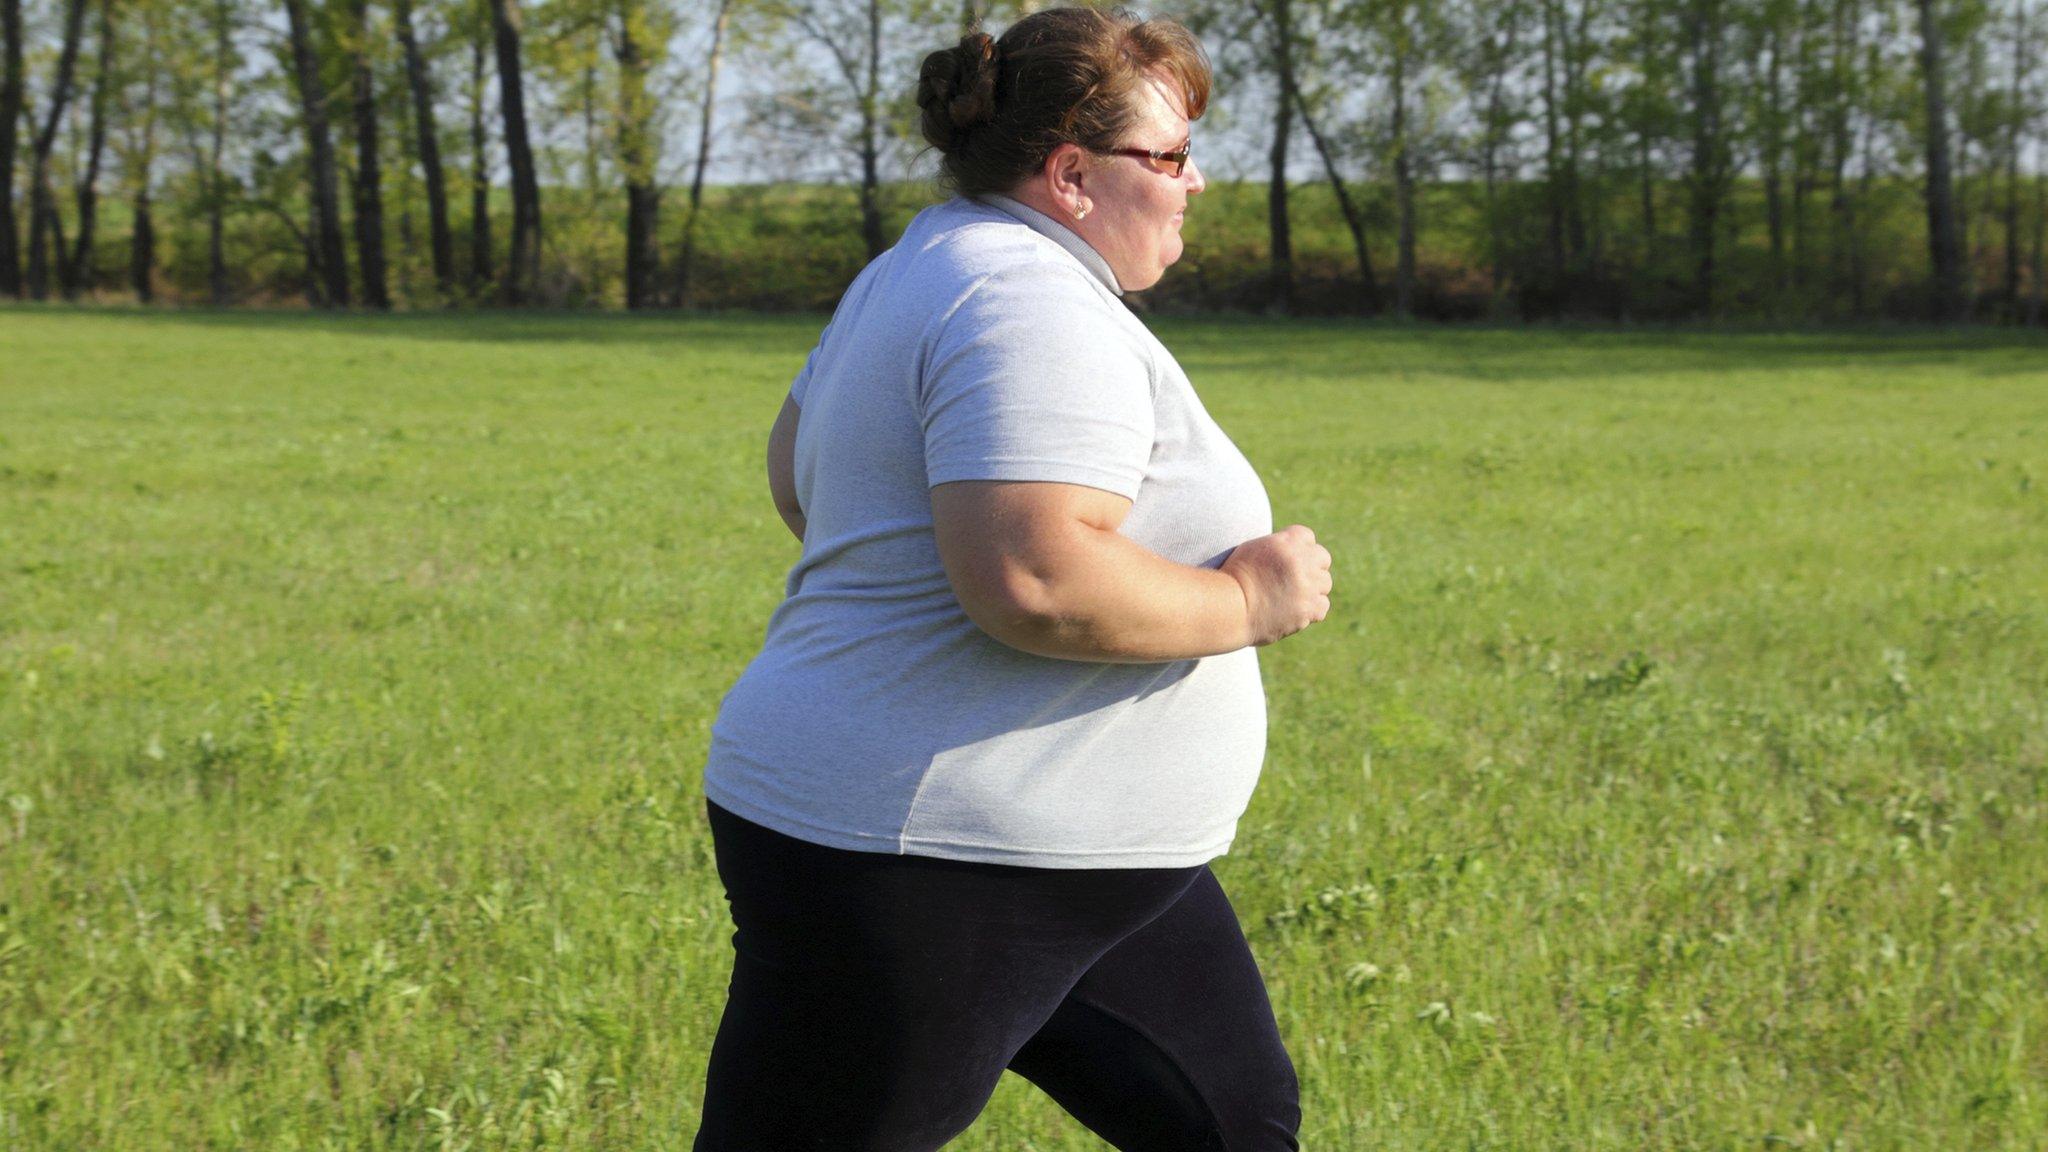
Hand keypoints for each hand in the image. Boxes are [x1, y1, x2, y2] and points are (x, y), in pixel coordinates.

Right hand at [1222, 525, 1333, 647]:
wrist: (1228, 609)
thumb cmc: (1233, 578)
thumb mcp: (1253, 549)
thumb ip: (1278, 546)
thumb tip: (1294, 549)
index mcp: (1286, 541)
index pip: (1307, 537)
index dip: (1297, 548)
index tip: (1286, 559)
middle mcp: (1301, 561)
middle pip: (1322, 558)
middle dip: (1310, 566)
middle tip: (1293, 578)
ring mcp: (1307, 586)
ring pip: (1325, 583)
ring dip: (1312, 588)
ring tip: (1291, 596)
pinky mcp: (1308, 609)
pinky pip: (1322, 606)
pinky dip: (1311, 609)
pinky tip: (1294, 610)